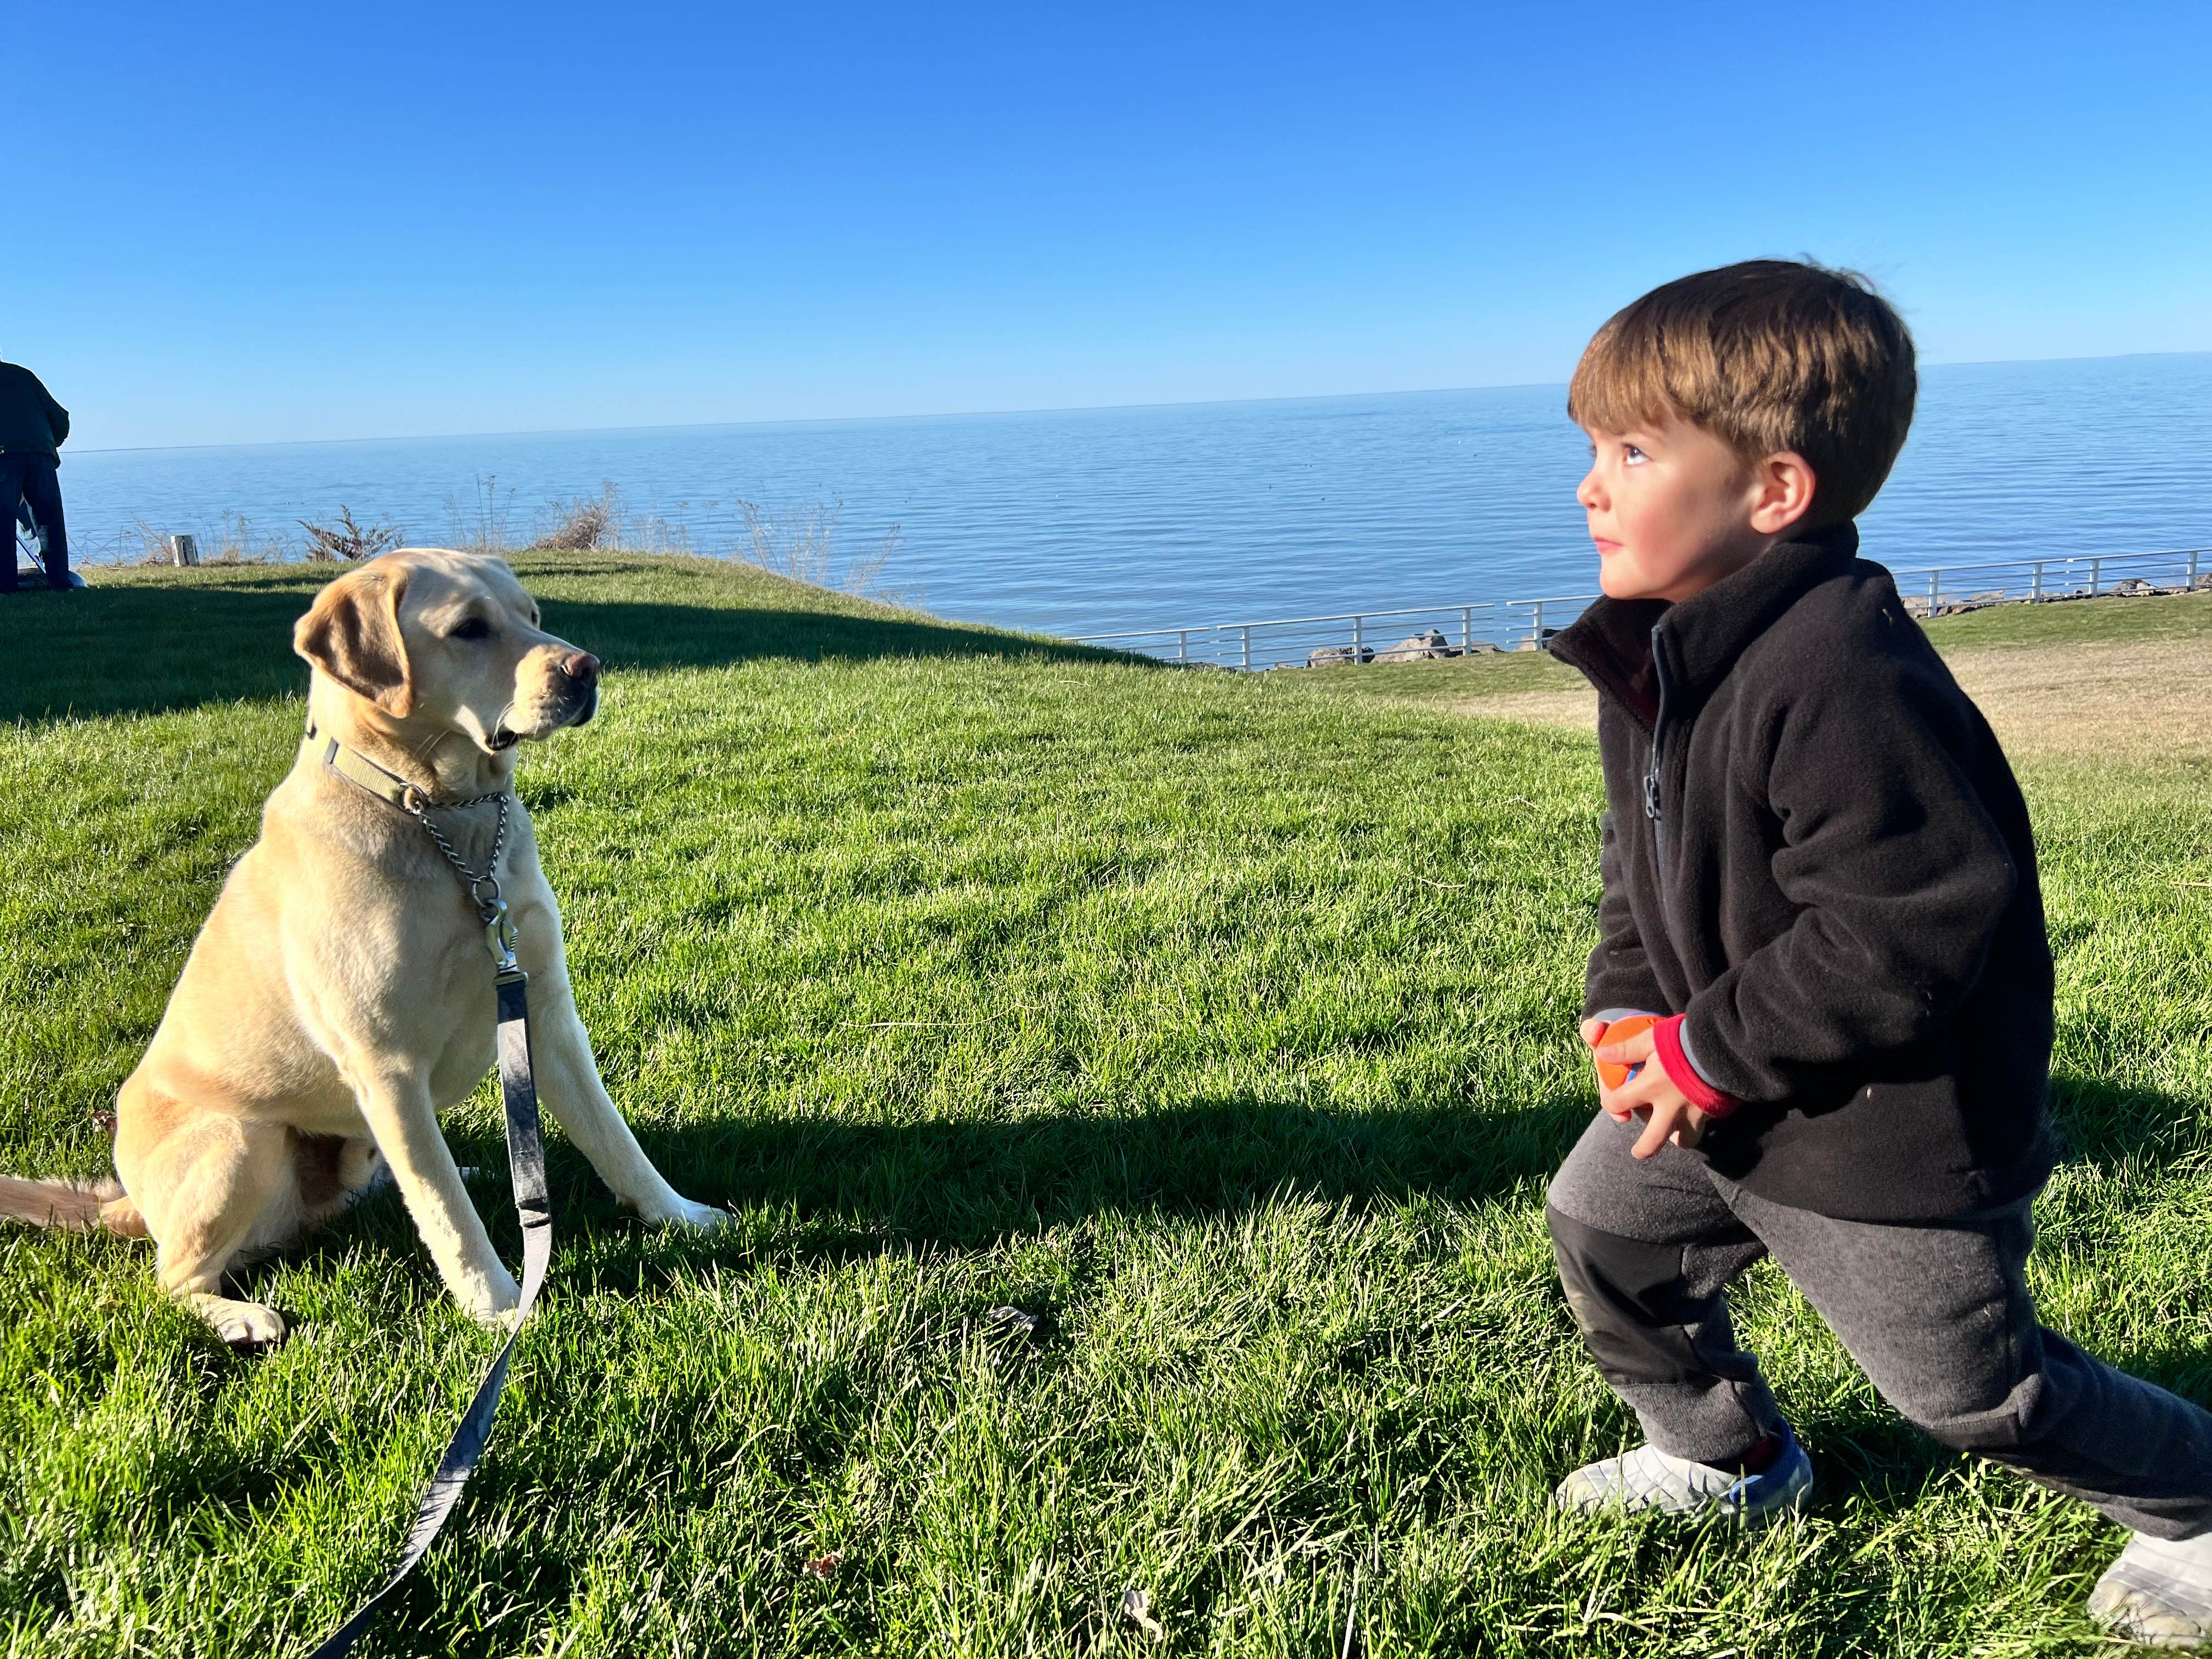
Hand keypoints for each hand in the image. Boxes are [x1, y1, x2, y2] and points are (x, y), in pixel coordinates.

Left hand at [1588, 1023, 1707, 1159]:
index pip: (1618, 1104)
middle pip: (1652, 1142)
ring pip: (1683, 1140)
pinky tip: (1693, 1116)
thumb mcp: (1652, 1038)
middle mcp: (1670, 1107)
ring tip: (1670, 1132)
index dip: (1611, 1104)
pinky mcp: (1712, 1113)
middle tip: (1638, 1151)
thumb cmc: (1684, 1039)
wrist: (1723, 1044)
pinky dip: (1695, 1127)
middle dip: (1643, 1150)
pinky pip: (1702, 1128)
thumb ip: (1627, 1048)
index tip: (1613, 1103)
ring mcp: (1693, 1114)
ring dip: (1675, 1138)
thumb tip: (1601, 1054)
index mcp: (1650, 1087)